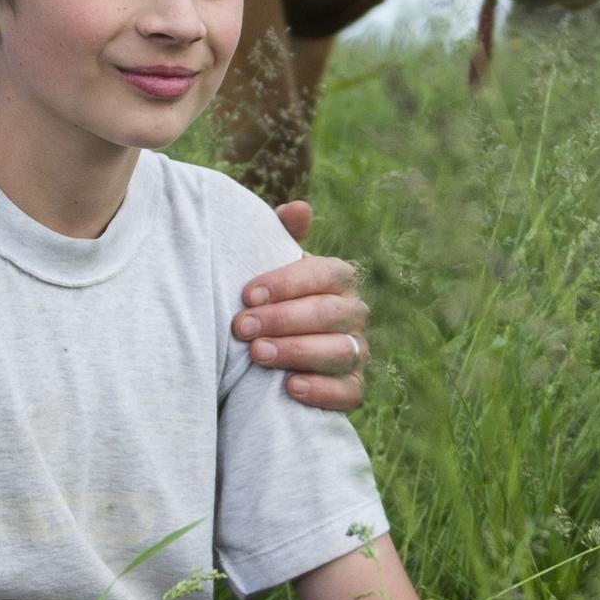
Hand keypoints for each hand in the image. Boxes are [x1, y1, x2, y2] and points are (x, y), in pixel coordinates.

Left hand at [238, 197, 369, 411]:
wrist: (272, 346)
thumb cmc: (272, 298)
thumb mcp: (273, 264)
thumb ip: (283, 234)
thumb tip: (298, 208)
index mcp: (339, 278)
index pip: (323, 274)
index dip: (286, 283)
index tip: (246, 294)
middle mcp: (354, 313)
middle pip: (327, 314)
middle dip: (281, 319)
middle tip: (241, 327)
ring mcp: (357, 351)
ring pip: (338, 351)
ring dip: (296, 352)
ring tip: (258, 355)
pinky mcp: (353, 387)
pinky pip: (348, 392)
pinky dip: (322, 391)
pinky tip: (291, 388)